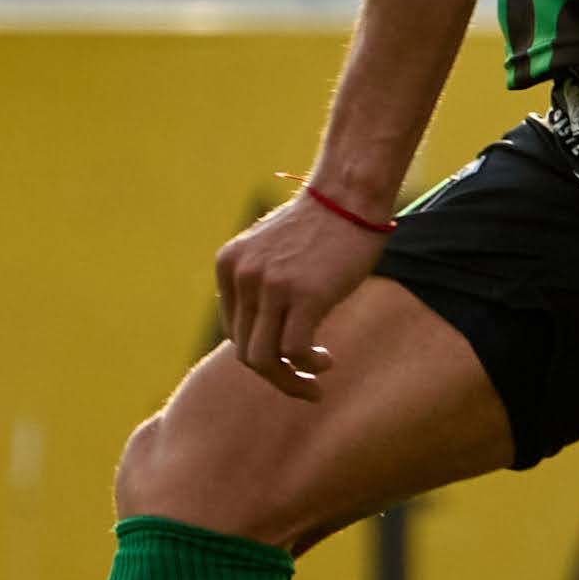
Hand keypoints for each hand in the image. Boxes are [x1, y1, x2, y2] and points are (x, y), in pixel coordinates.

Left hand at [214, 187, 387, 397]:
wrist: (349, 195)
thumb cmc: (320, 226)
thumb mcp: (272, 252)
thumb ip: (260, 286)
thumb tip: (265, 336)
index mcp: (229, 265)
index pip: (235, 330)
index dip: (261, 352)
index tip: (287, 359)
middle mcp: (242, 275)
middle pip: (246, 350)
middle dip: (275, 375)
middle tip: (303, 384)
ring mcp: (271, 285)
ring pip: (264, 359)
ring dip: (289, 381)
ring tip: (313, 384)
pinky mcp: (304, 295)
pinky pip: (295, 351)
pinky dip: (308, 366)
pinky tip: (326, 362)